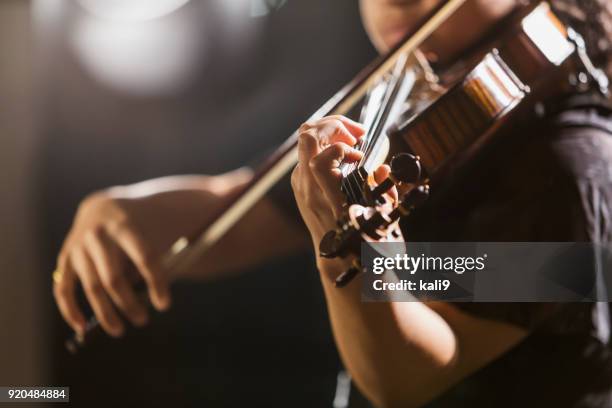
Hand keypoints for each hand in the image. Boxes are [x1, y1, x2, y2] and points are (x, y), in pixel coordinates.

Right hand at [53, 173, 245, 336]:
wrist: (112, 207)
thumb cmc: (154, 213)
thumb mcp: (178, 204)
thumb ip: (211, 201)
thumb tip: (244, 185)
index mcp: (126, 215)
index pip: (143, 255)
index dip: (156, 282)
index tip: (165, 304)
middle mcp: (96, 228)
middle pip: (113, 276)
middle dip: (129, 303)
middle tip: (144, 320)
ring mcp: (76, 244)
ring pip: (90, 286)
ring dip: (105, 311)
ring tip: (123, 329)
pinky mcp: (65, 258)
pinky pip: (63, 286)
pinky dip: (71, 308)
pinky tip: (83, 326)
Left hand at [291, 115, 398, 246]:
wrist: (339, 261)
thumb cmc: (363, 241)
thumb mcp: (381, 217)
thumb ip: (383, 190)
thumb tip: (382, 169)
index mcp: (327, 198)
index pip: (321, 160)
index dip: (343, 148)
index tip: (362, 155)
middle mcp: (308, 189)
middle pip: (307, 138)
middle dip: (334, 125)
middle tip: (357, 132)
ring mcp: (301, 185)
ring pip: (305, 141)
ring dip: (329, 131)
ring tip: (352, 137)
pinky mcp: (301, 184)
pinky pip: (307, 153)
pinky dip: (325, 143)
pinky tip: (344, 150)